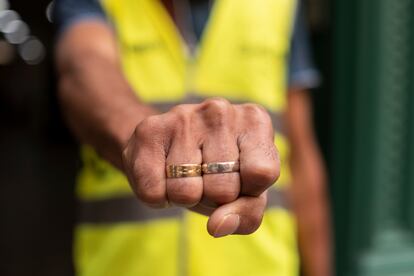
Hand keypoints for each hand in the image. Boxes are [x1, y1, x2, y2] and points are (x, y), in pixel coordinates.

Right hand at [122, 98, 279, 236]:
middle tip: (207, 179)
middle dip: (215, 198)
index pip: (262, 173)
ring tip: (186, 176)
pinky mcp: (149, 131)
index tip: (241, 181)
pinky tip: (164, 175)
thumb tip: (218, 225)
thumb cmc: (218, 171)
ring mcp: (182, 117)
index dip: (249, 191)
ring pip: (186, 193)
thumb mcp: (246, 192)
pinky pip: (153, 192)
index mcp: (254, 120)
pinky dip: (159, 197)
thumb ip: (247, 214)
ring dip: (185, 198)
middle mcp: (220, 110)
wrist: (169, 146)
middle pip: (224, 188)